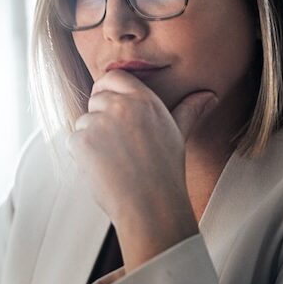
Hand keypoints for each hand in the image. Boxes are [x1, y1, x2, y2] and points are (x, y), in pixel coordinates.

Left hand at [66, 70, 217, 270]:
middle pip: (95, 98)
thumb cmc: (165, 172)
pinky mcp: (82, 141)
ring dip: (91, 139)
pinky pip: (74, 141)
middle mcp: (120, 105)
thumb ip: (188, 110)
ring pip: (83, 122)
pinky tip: (103, 169)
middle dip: (100, 118)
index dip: (108, 92)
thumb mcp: (177, 135)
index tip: (112, 110)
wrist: (151, 205)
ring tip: (114, 161)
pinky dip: (82, 156)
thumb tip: (208, 96)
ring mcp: (99, 122)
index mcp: (143, 99)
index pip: (112, 77)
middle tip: (117, 146)